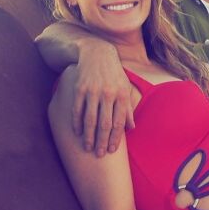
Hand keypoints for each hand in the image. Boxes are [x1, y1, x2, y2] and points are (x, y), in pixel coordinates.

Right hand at [73, 40, 134, 156]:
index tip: (111, 150)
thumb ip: (128, 108)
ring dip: (88, 136)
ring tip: (87, 148)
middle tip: (99, 155)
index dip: (115, 138)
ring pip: (90, 119)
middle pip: (104, 124)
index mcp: (121, 95)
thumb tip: (131, 128)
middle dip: (101, 141)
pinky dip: (77, 122)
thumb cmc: (114, 74)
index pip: (118, 122)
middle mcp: (108, 94)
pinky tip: (77, 132)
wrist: (97, 54)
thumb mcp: (125, 88)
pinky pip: (77, 110)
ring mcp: (93, 91)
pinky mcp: (80, 89)